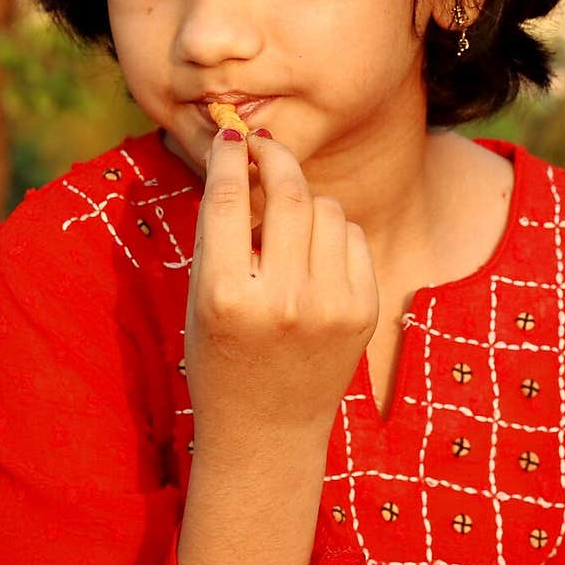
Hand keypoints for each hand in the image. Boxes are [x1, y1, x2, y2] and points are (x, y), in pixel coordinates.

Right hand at [184, 129, 378, 451]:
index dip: (229, 156)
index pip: (226, 200)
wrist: (267, 429)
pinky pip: (352, 237)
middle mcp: (282, 301)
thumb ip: (218, 232)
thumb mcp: (201, 296)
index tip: (232, 135)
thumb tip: (239, 154)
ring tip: (286, 228)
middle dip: (275, 158)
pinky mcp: (363, 311)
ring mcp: (329, 307)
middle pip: (287, 194)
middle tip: (264, 146)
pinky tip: (314, 257)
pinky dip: (333, 234)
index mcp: (226, 296)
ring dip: (305, 202)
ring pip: (326, 209)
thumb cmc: (222, 355)